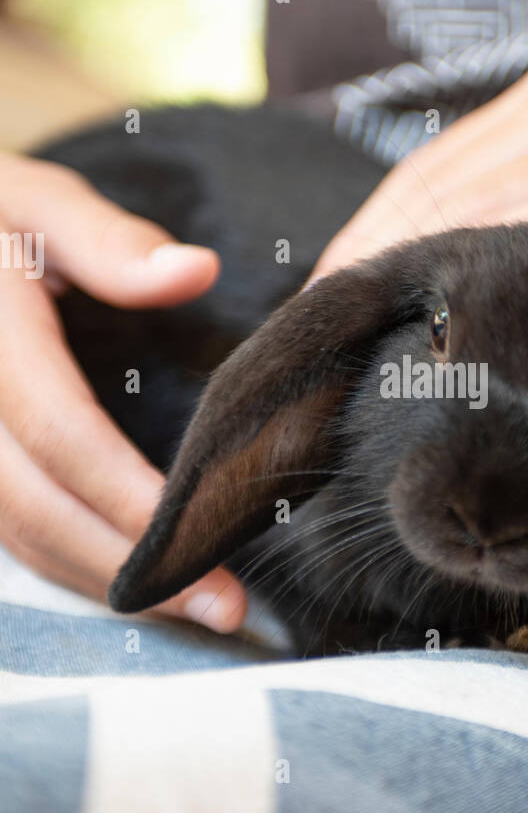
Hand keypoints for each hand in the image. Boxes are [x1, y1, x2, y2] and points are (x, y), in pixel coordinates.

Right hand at [0, 151, 246, 630]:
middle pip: (33, 507)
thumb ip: (108, 241)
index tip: (208, 536)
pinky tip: (127, 579)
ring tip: (189, 608)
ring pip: (14, 534)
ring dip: (97, 579)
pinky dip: (64, 561)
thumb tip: (196, 272)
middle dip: (125, 563)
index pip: (60, 434)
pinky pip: (4, 530)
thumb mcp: (38, 204)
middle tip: (221, 608)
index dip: (129, 496)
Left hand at [313, 55, 527, 305]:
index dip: (369, 233)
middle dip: (362, 253)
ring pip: (468, 200)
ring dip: (397, 267)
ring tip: (345, 334)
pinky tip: (433, 322)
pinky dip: (472, 270)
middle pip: (433, 179)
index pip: (439, 166)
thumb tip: (489, 282)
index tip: (325, 295)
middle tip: (310, 326)